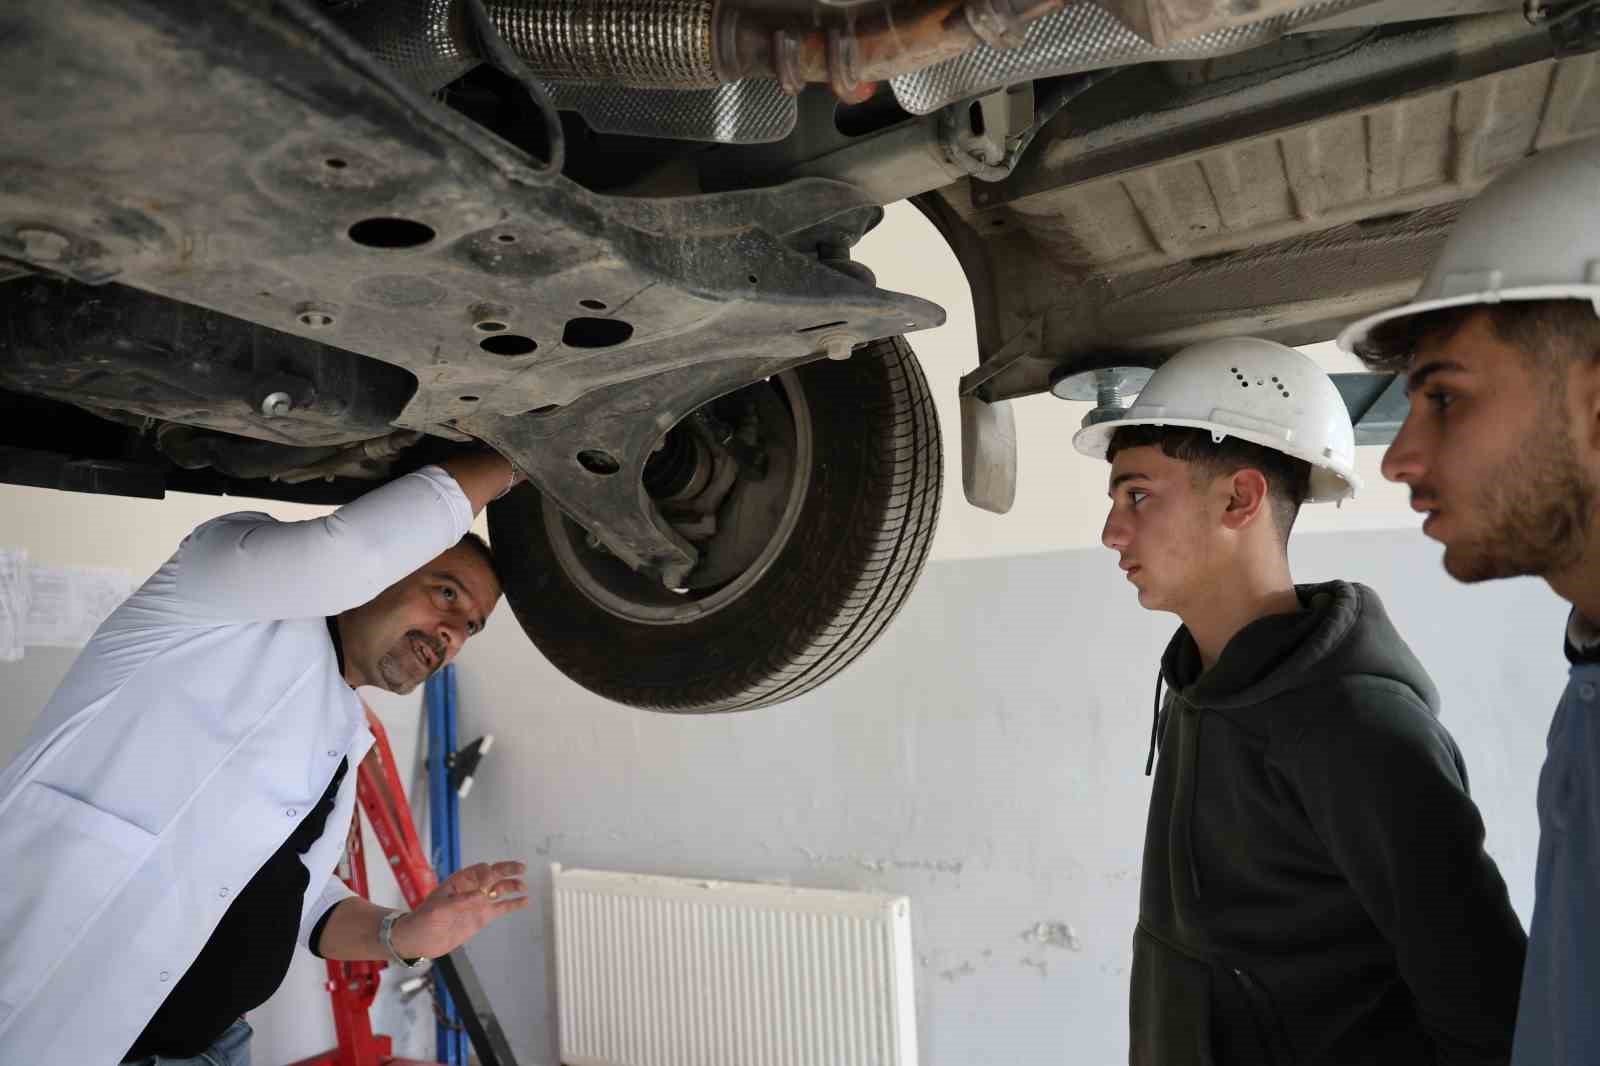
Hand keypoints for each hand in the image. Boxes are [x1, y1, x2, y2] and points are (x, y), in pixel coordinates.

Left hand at [391, 860, 528, 959]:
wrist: (418, 941)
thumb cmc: (423, 921)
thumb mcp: (438, 910)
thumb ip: (460, 902)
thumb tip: (482, 896)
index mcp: (459, 882)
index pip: (479, 871)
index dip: (487, 873)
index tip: (490, 882)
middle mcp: (471, 889)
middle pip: (493, 875)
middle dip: (507, 870)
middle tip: (521, 868)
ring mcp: (478, 903)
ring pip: (500, 890)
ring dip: (512, 886)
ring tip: (523, 886)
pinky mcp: (482, 917)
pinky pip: (501, 908)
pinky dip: (513, 904)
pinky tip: (525, 901)